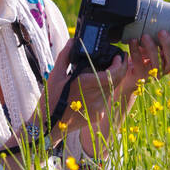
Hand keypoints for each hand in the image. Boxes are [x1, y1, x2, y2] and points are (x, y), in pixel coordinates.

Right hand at [46, 32, 169, 157]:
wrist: (49, 127)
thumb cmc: (50, 100)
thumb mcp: (55, 75)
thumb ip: (66, 56)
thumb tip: (73, 42)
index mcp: (85, 85)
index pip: (112, 74)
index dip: (120, 64)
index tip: (120, 56)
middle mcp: (95, 98)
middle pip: (116, 81)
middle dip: (120, 69)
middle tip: (119, 59)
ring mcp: (98, 109)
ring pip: (112, 90)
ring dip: (114, 80)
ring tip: (110, 70)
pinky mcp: (98, 115)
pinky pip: (106, 99)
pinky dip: (105, 90)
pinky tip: (100, 86)